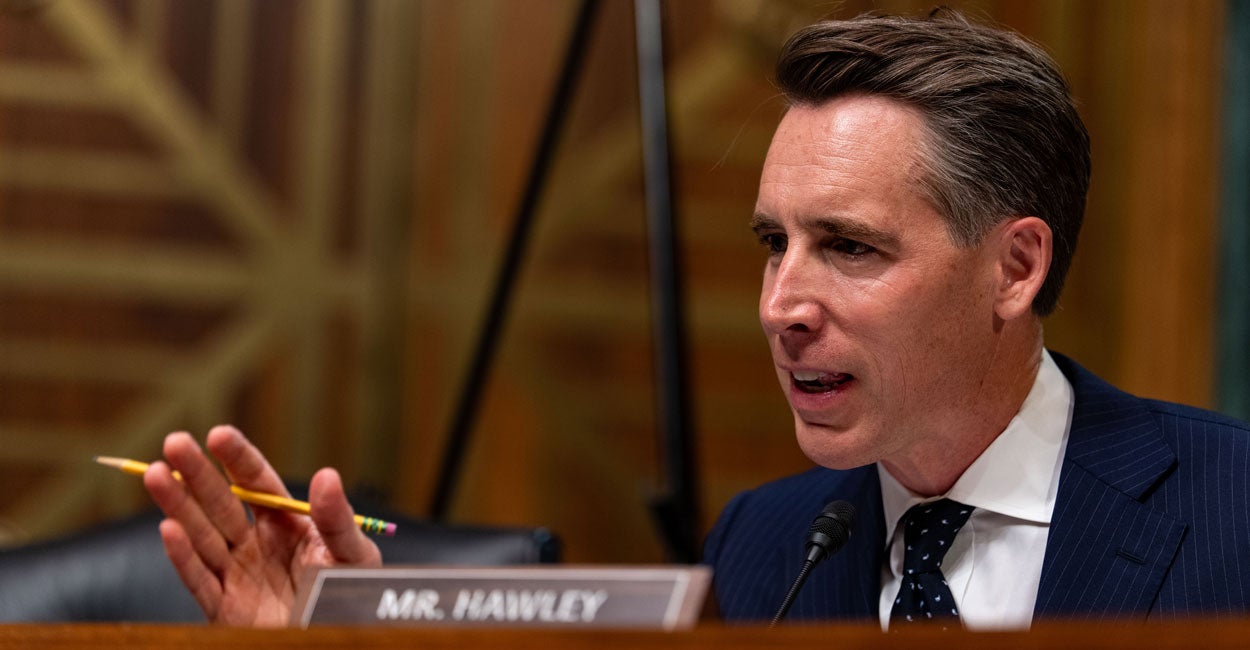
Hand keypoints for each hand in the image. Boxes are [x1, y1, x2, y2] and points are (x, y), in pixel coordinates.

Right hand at [143, 425, 381, 625]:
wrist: (337, 638)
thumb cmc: (350, 597)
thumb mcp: (352, 554)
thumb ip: (337, 519)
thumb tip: (326, 475)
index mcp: (287, 523)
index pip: (257, 483)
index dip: (237, 458)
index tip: (217, 434)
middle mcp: (257, 544)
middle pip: (221, 503)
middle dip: (197, 474)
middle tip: (174, 441)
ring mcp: (238, 576)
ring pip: (202, 536)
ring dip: (178, 506)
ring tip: (156, 474)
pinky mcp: (226, 610)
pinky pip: (201, 581)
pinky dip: (183, 557)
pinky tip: (168, 528)